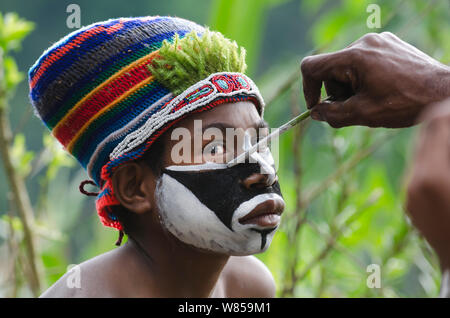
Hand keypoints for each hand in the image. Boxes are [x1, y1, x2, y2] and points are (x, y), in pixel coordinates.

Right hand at [300, 32, 449, 127]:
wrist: (443, 92)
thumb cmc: (405, 103)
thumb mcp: (363, 114)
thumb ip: (333, 114)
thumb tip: (316, 113)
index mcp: (354, 57)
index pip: (312, 67)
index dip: (308, 89)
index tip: (317, 106)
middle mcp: (364, 43)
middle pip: (332, 69)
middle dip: (337, 91)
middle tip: (355, 107)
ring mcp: (378, 41)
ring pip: (347, 66)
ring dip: (352, 85)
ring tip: (373, 98)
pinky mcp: (389, 44)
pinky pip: (364, 61)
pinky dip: (365, 77)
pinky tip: (383, 88)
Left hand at [406, 98, 449, 270]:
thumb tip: (446, 114)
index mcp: (433, 176)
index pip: (436, 122)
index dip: (449, 108)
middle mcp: (414, 181)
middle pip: (424, 132)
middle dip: (444, 120)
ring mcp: (409, 193)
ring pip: (420, 150)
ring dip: (438, 138)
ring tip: (449, 132)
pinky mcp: (410, 203)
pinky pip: (418, 169)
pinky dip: (434, 158)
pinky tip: (446, 158)